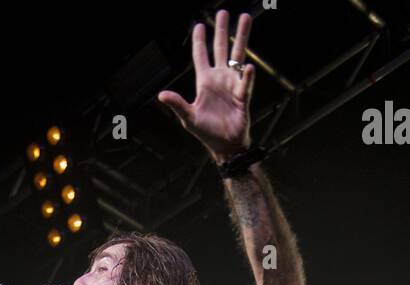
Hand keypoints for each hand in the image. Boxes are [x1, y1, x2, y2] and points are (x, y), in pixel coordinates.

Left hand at [157, 10, 253, 159]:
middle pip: (221, 48)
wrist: (225, 147)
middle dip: (221, 30)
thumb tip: (161, 95)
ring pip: (237, 55)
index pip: (200, 56)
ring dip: (240, 37)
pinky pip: (245, 83)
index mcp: (204, 82)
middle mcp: (219, 78)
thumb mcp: (189, 118)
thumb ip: (177, 104)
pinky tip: (248, 67)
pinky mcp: (243, 95)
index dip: (199, 40)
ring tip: (245, 18)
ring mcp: (232, 84)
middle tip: (223, 12)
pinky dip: (247, 76)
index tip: (199, 25)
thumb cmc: (206, 133)